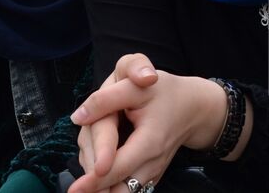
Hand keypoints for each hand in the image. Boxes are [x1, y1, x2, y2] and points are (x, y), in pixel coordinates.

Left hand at [70, 54, 226, 192]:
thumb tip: (78, 117)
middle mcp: (151, 163)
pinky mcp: (148, 176)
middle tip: (74, 191)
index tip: (77, 189)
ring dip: (101, 188)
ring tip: (83, 185)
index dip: (96, 178)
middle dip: (94, 188)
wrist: (194, 108)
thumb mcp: (136, 85)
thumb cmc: (165, 92)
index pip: (118, 165)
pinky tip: (95, 182)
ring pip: (122, 192)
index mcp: (149, 141)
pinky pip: (126, 189)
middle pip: (118, 186)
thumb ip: (106, 99)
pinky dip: (109, 186)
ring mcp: (151, 173)